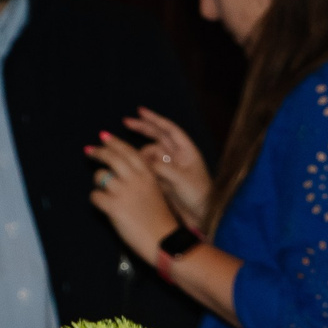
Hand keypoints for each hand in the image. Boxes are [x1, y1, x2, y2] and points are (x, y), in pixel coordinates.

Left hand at [85, 132, 178, 260]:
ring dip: (100, 183)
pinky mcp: (113, 206)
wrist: (164, 240)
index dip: (114, 142)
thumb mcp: (155, 191)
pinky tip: (106, 207)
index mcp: (148, 174)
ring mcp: (124, 191)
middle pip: (112, 157)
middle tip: (89, 151)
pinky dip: (98, 200)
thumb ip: (140, 179)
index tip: (103, 136)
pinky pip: (95, 196)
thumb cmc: (160, 218)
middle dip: (98, 152)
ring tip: (106, 191)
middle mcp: (136, 179)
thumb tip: (117, 171)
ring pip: (100, 176)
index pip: (129, 151)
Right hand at [125, 108, 211, 226]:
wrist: (203, 216)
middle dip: (143, 128)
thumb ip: (162, 168)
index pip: (170, 130)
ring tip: (130, 160)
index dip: (155, 119)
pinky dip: (140, 165)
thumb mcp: (181, 180)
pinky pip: (149, 166)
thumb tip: (143, 160)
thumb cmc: (199, 196)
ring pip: (151, 152)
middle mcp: (179, 156)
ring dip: (140, 153)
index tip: (139, 111)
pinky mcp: (164, 178)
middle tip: (125, 122)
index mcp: (188, 151)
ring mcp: (171, 167)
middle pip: (159, 136)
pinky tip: (131, 167)